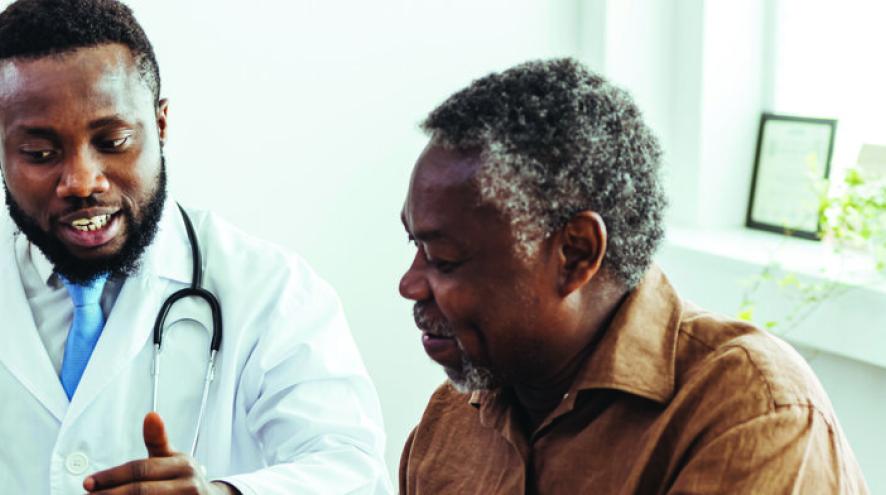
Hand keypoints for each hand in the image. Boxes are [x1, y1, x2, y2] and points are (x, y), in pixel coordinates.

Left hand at [83, 411, 237, 493]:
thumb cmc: (183, 478)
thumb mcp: (173, 457)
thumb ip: (157, 440)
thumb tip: (151, 414)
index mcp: (182, 466)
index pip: (141, 470)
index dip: (112, 476)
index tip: (89, 482)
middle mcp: (188, 486)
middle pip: (142, 491)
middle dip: (111, 494)